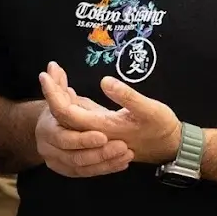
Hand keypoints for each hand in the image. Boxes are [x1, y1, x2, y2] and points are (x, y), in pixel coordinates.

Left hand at [40, 62, 180, 165]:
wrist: (170, 147)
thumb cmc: (161, 127)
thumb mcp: (150, 109)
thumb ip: (127, 97)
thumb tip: (105, 81)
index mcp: (101, 127)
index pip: (66, 113)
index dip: (53, 94)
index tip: (45, 74)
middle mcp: (93, 133)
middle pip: (61, 114)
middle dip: (52, 90)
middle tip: (51, 69)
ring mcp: (96, 132)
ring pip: (68, 116)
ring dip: (59, 94)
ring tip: (57, 73)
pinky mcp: (101, 129)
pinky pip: (77, 117)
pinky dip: (69, 101)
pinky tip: (68, 89)